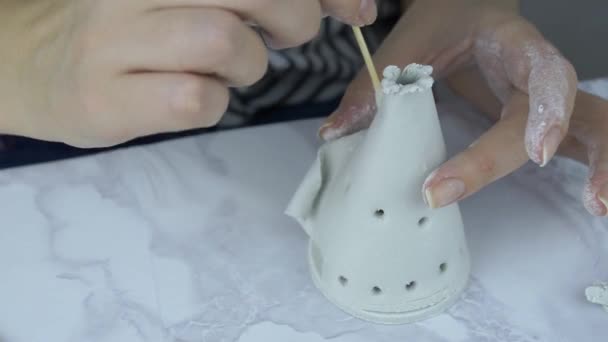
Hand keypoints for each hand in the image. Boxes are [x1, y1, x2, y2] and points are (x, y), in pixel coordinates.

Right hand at [0, 0, 375, 147]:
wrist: (38, 65)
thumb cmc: (135, 29)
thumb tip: (356, 5)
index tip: (358, 9)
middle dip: (292, 17)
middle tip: (280, 36)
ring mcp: (116, 39)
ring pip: (224, 42)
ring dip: (245, 66)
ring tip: (224, 69)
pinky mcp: (106, 97)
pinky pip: (196, 100)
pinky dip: (213, 104)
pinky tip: (191, 97)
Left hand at [318, 0, 602, 212]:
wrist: (468, 9)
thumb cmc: (446, 21)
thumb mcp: (410, 43)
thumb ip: (375, 85)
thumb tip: (336, 132)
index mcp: (513, 43)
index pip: (543, 71)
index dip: (547, 110)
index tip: (536, 151)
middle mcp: (537, 71)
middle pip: (566, 110)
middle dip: (561, 152)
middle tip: (564, 197)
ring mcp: (544, 97)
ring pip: (593, 124)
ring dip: (604, 163)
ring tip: (599, 203)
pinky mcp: (539, 119)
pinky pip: (574, 141)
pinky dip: (591, 167)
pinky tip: (592, 199)